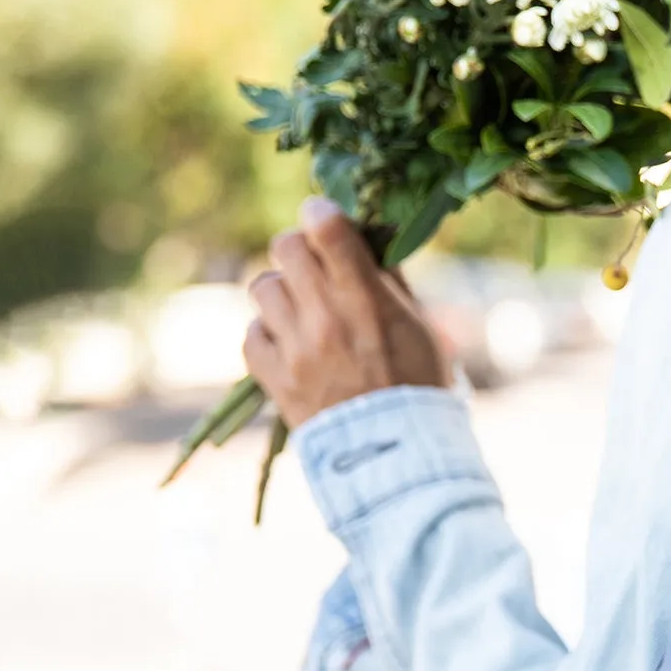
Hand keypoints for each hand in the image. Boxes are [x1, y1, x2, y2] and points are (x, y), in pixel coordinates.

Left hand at [243, 197, 448, 428]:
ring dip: (282, 292)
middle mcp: (325, 317)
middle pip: (287, 247)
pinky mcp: (273, 379)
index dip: (321, 213)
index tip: (324, 218)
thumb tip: (367, 242)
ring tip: (301, 311)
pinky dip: (267, 334)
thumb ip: (389, 282)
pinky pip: (251, 335)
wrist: (396, 456)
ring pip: (263, 287)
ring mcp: (295, 349)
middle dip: (300, 249)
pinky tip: (289, 345)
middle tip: (314, 266)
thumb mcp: (419, 327)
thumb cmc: (419, 387)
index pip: (327, 228)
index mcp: (366, 299)